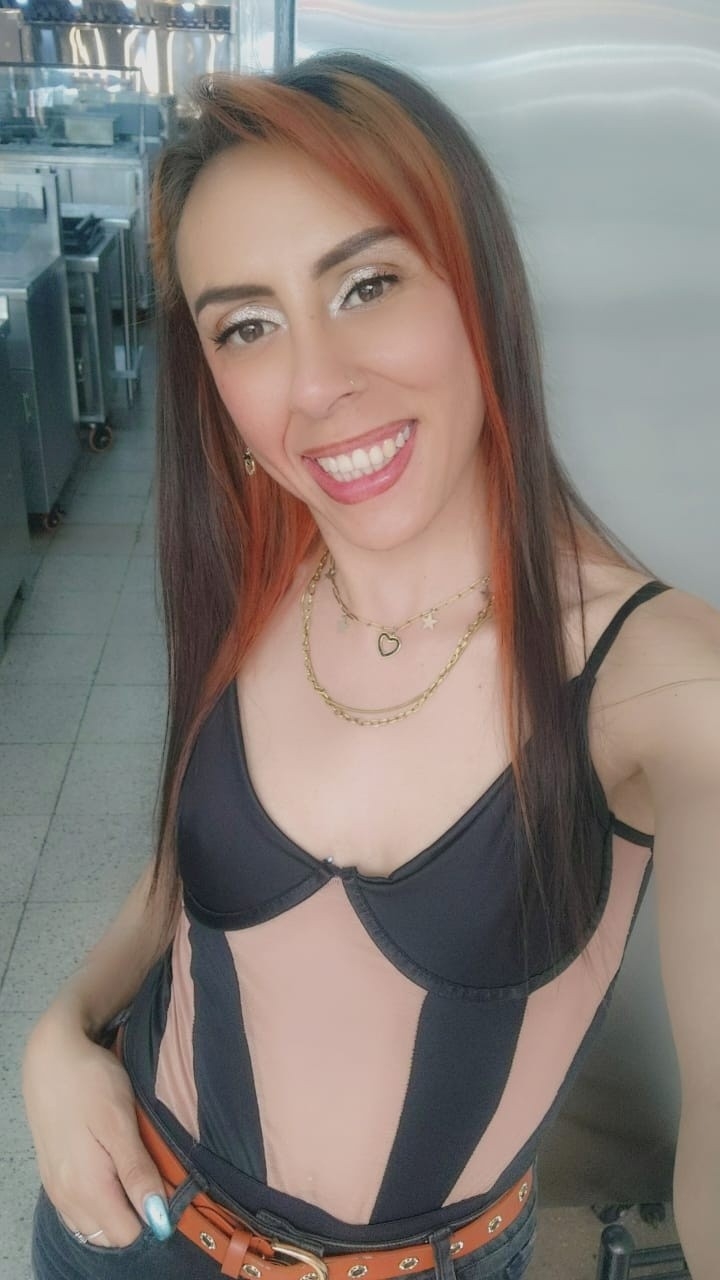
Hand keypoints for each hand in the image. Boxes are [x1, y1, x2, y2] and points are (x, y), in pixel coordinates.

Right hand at [23, 1015, 171, 1247]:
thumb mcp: (121, 1122)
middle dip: (136, 1217)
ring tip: (135, 1175)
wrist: (51, 1057)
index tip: (168, 1189)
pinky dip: (98, 1204)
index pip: (128, 1234)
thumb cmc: (91, 1082)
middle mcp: (68, 1198)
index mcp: (88, 1187)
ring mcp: (57, 1189)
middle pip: (111, 1236)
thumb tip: (158, 1219)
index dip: (153, 1218)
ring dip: (117, 1212)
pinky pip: (78, 1213)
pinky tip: (111, 1176)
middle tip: (154, 1178)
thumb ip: (137, 1173)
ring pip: (94, 1227)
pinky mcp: (53, 1178)